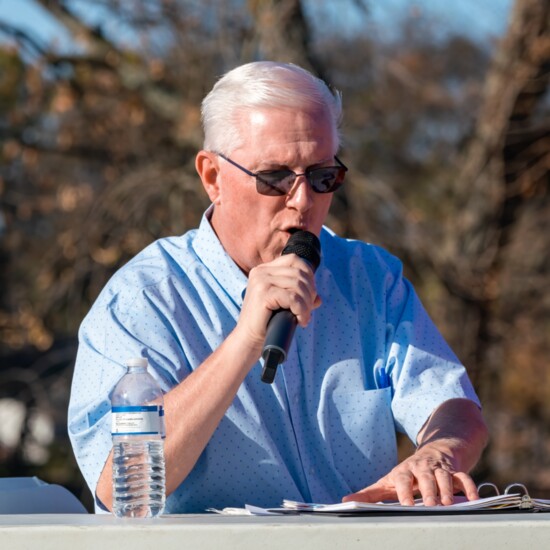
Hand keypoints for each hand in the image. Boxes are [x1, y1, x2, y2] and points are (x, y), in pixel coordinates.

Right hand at [235, 253, 321, 353]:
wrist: (249, 339)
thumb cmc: (266, 323)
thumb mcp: (284, 305)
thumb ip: (299, 298)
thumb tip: (319, 298)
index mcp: (263, 270)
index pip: (294, 260)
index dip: (308, 275)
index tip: (310, 294)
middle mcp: (260, 272)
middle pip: (299, 273)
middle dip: (310, 292)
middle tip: (308, 310)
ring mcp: (261, 281)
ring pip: (298, 285)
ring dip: (306, 304)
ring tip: (304, 317)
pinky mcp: (263, 294)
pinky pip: (293, 298)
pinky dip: (301, 310)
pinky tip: (300, 321)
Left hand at [342, 442, 479, 505]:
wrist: (434, 452)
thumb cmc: (408, 473)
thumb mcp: (388, 481)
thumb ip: (370, 493)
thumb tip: (346, 500)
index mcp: (404, 471)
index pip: (402, 478)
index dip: (403, 490)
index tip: (405, 504)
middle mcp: (422, 468)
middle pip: (425, 477)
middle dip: (428, 490)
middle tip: (430, 506)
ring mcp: (440, 468)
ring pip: (445, 477)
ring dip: (448, 490)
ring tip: (448, 505)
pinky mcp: (456, 470)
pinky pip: (465, 477)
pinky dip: (470, 487)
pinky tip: (473, 500)